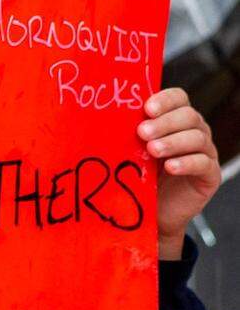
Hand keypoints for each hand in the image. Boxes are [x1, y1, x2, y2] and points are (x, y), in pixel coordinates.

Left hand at [137, 88, 219, 258]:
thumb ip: (126, 134)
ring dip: (173, 142)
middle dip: (165, 122)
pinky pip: (203, 163)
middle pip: (189, 116)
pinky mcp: (210, 175)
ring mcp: (205, 152)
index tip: (147, 109)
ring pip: (197, 138)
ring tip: (152, 150)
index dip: (165, 100)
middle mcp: (194, 131)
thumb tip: (100, 117)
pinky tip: (171, 167)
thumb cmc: (140, 175)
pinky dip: (187, 162)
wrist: (152, 211)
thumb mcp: (131, 151)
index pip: (178, 98)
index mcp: (176, 119)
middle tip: (142, 132)